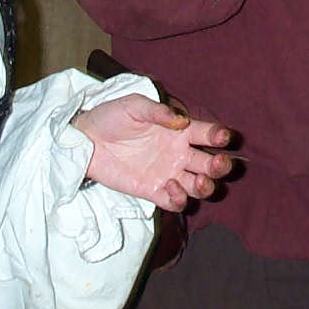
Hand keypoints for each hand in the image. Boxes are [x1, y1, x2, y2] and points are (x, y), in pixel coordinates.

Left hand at [73, 93, 234, 211]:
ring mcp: (168, 174)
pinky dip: (179, 199)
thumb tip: (181, 121)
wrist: (86, 140)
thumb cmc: (111, 116)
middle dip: (220, 166)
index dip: (219, 136)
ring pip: (199, 186)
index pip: (207, 134)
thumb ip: (158, 112)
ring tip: (198, 181)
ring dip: (205, 186)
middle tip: (216, 164)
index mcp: (179, 130)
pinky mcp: (153, 191)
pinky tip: (170, 188)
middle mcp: (179, 154)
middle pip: (210, 164)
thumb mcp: (134, 106)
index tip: (223, 138)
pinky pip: (175, 202)